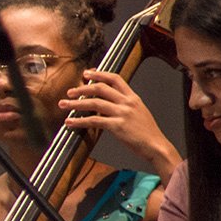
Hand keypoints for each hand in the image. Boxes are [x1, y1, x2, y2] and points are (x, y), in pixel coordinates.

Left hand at [60, 70, 180, 183]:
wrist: (156, 146)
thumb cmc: (147, 133)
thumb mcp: (139, 112)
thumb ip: (124, 105)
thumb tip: (106, 104)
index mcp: (133, 97)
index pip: (115, 78)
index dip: (99, 74)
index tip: (86, 74)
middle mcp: (127, 102)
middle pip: (100, 88)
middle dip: (82, 88)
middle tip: (70, 92)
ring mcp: (122, 113)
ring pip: (94, 103)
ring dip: (76, 104)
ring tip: (64, 105)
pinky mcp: (117, 126)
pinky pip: (94, 121)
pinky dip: (79, 121)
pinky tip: (70, 123)